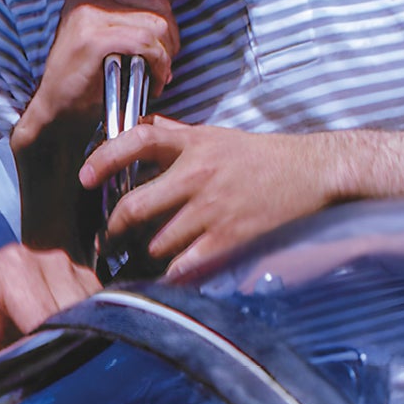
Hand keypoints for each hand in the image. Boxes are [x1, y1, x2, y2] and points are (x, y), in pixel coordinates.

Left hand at [0, 243, 100, 373]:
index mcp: (13, 268)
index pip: (44, 316)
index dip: (43, 351)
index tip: (37, 378)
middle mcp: (49, 262)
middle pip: (76, 315)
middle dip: (66, 349)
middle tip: (51, 378)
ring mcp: (73, 270)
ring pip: (95, 314)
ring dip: (82, 343)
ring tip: (60, 363)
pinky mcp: (87, 282)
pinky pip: (102, 311)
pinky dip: (92, 335)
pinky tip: (73, 350)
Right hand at [10, 0, 178, 254]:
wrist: (56, 110)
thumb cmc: (85, 72)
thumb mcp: (104, 25)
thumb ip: (129, 4)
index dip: (166, 2)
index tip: (162, 34)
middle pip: (159, 1)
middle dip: (171, 35)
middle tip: (165, 62)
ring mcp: (89, 13)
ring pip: (158, 24)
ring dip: (167, 55)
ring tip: (158, 74)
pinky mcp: (95, 39)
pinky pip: (148, 45)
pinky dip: (159, 66)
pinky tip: (155, 82)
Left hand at [80, 119, 347, 282]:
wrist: (318, 173)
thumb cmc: (265, 157)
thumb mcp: (218, 136)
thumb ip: (177, 135)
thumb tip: (141, 125)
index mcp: (195, 145)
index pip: (138, 140)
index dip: (105, 157)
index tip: (84, 178)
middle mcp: (199, 175)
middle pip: (135, 207)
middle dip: (115, 230)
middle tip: (108, 242)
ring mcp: (213, 210)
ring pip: (156, 243)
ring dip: (148, 256)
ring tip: (146, 263)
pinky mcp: (229, 240)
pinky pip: (184, 267)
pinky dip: (173, 276)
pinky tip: (172, 278)